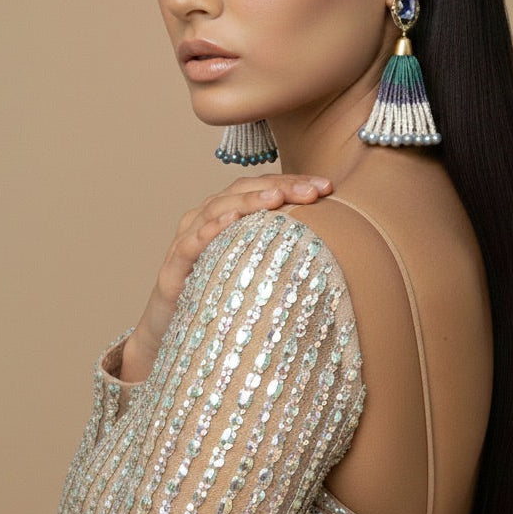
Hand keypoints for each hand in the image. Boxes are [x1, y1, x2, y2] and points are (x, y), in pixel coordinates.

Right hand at [121, 174, 331, 380]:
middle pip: (245, 190)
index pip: (265, 187)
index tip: (328, 186)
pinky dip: (208, 230)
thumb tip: (340, 242)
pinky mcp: (173, 268)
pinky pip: (190, 243)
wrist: (173, 331)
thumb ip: (285, 248)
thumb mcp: (259, 266)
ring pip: (218, 208)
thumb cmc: (222, 293)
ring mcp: (188, 239)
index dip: (295, 182)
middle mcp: (208, 218)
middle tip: (312, 191)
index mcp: (231, 212)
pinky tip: (228, 221)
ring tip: (275, 198)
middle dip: (281, 187)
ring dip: (248, 201)